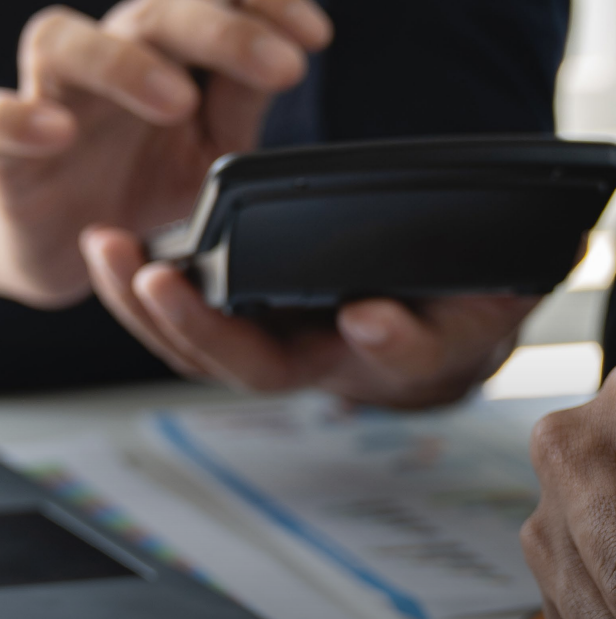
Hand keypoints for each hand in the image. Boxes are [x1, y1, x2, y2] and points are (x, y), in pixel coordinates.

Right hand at [0, 0, 330, 306]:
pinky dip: (16, 117)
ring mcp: (51, 94)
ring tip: (178, 100)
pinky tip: (55, 129)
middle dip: (224, 33)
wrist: (76, 245)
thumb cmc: (146, 184)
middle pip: (156, 12)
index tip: (318, 35)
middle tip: (283, 67)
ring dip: (126, 63)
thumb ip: (240, 106)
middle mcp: (110, 57)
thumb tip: (288, 53)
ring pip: (68, 43)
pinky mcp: (3, 145)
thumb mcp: (211, 152)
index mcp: (166, 52)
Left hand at [80, 226, 537, 404]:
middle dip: (207, 330)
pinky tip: (115, 250)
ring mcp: (287, 347)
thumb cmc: (467, 308)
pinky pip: (191, 323)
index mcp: (404, 358)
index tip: (372, 313)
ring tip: (111, 252)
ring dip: (153, 310)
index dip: (388, 339)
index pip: (398, 357)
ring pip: (209, 353)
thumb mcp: (495, 302)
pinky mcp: (254, 321)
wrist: (434, 327)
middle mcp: (335, 365)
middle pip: (263, 368)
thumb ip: (490, 296)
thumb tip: (501, 261)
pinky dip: (148, 294)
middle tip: (159, 282)